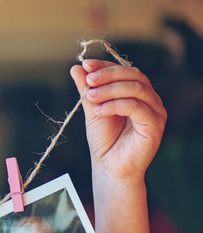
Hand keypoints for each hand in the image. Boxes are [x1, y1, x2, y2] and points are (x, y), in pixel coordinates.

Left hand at [70, 59, 166, 181]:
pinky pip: (137, 107)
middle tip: (88, 80)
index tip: (86, 64)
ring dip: (110, 89)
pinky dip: (116, 105)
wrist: (109, 167)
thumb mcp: (92, 111)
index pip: (125, 70)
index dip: (106, 65)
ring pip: (136, 89)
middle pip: (134, 75)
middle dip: (109, 74)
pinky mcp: (155, 125)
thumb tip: (76, 67)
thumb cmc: (104, 140)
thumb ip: (87, 91)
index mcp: (137, 93)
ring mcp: (155, 111)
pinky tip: (99, 111)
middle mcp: (150, 99)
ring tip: (90, 96)